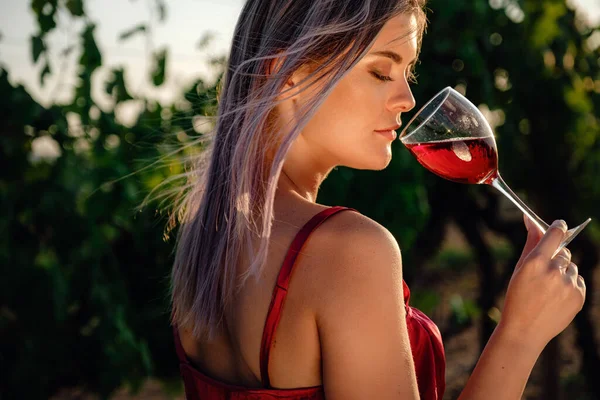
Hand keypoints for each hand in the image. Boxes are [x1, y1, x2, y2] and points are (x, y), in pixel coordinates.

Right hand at [499, 218, 585, 348]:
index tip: (559, 226)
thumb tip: (530, 218)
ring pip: (572, 267)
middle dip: (556, 258)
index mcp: (536, 262)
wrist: (525, 330)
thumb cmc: (518, 296)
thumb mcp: (520, 268)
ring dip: (563, 273)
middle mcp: (554, 271)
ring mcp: (568, 285)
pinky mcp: (579, 296)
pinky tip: (556, 297)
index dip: (558, 227)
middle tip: (543, 273)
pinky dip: (569, 285)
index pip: (556, 233)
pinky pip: (578, 281)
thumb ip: (531, 242)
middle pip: (564, 252)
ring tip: (548, 290)